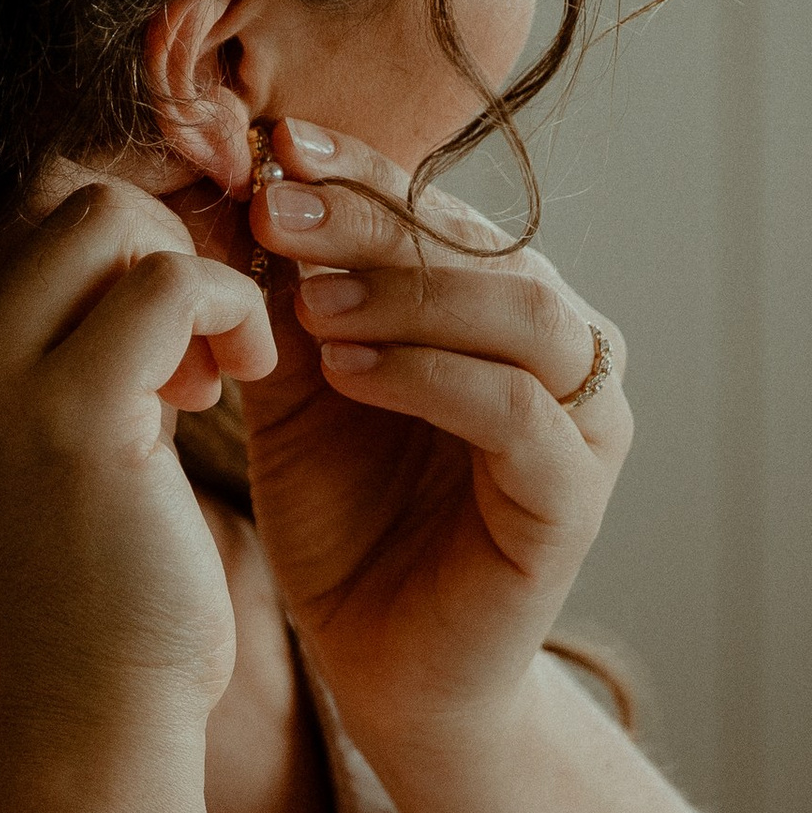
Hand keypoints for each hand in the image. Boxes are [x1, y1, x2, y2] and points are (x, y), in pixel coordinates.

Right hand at [0, 179, 276, 739]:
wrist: (79, 732)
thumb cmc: (73, 596)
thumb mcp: (19, 444)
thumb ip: (36, 333)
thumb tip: (121, 209)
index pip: (7, 206)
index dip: (108, 247)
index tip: (157, 341)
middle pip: (55, 192)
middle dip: (149, 249)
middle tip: (192, 357)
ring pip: (110, 216)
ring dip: (190, 275)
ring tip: (211, 375)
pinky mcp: (70, 413)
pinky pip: (174, 281)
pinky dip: (231, 310)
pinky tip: (240, 385)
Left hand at [238, 121, 628, 743]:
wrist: (384, 669)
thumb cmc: (346, 523)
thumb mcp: (298, 392)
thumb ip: (283, 299)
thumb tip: (230, 186)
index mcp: (500, 308)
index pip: (439, 209)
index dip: (363, 169)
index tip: (274, 143)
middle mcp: (560, 351)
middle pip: (484, 248)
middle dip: (376, 219)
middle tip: (279, 207)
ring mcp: (581, 425)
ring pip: (522, 316)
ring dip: (410, 293)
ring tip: (309, 298)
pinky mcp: (572, 501)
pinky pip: (520, 416)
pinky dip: (434, 379)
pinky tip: (347, 372)